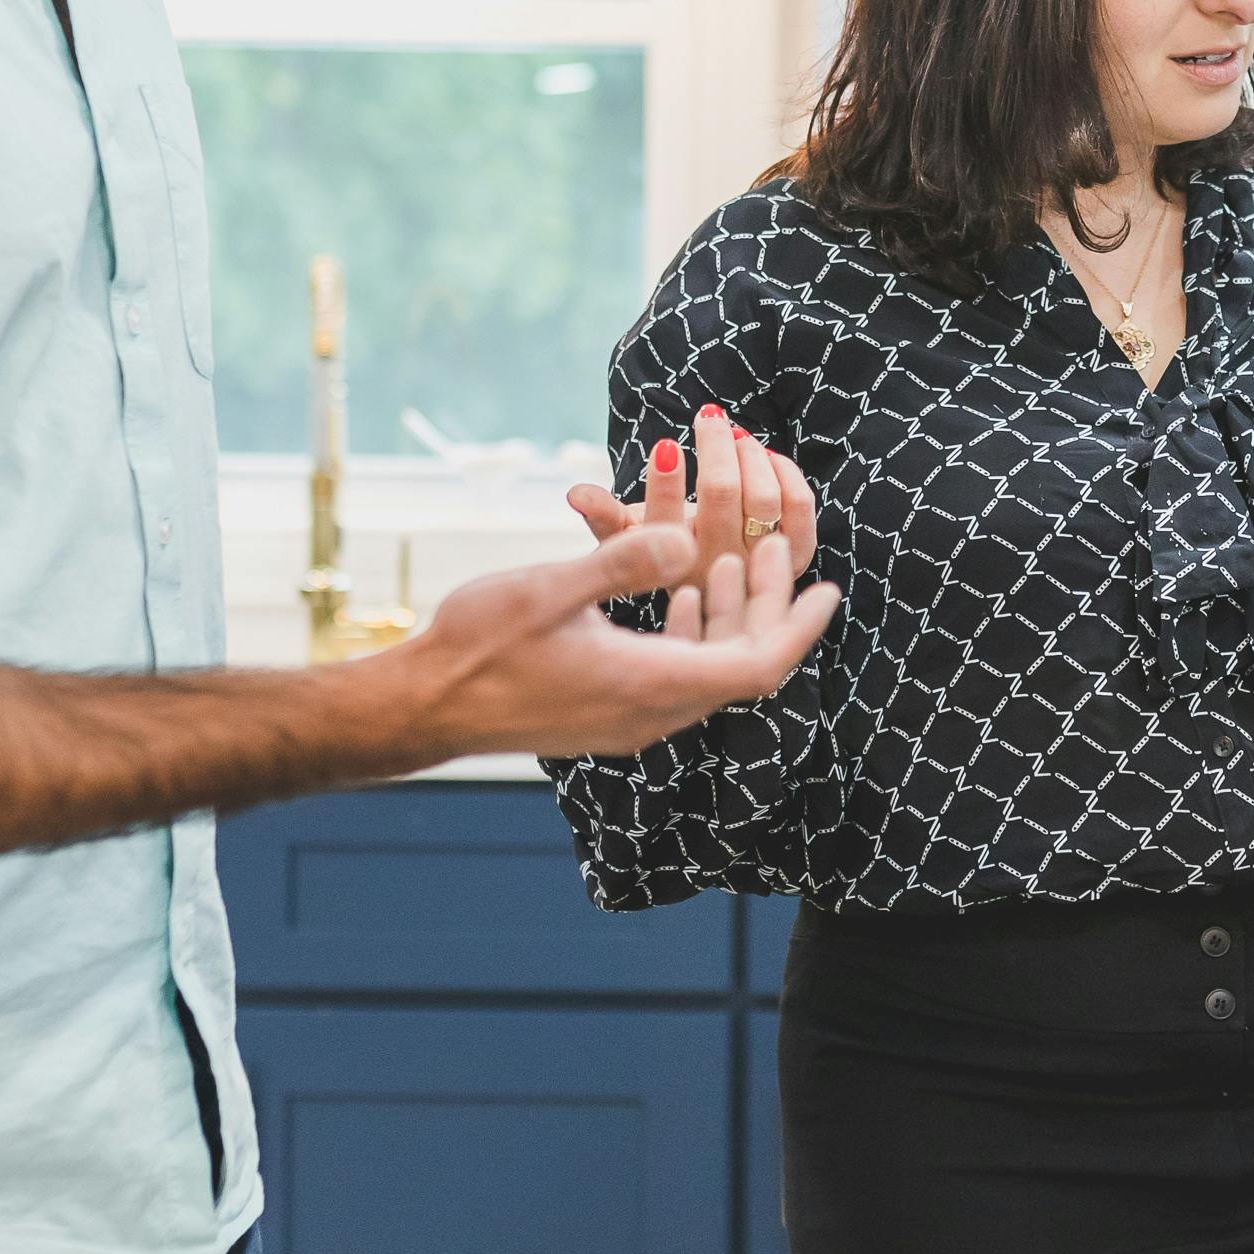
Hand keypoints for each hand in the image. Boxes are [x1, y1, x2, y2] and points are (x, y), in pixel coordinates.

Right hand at [379, 508, 837, 760]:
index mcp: (652, 686)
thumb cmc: (478, 646)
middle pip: (739, 665)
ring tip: (736, 555)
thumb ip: (623, 562)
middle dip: (766, 606)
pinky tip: (680, 589)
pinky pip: (674, 673)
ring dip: (727, 614)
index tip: (829, 587)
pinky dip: (691, 630)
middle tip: (774, 548)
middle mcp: (652, 712)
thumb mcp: (551, 590)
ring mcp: (629, 718)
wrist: (425, 705)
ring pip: (706, 667)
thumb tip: (684, 536)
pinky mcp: (607, 712)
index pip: (758, 665)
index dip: (799, 626)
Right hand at [563, 403, 821, 631]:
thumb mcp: (622, 539)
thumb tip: (576, 493)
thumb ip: (603, 517)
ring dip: (749, 455)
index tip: (666, 445)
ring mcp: (756, 567)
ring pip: (762, 498)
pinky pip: (798, 508)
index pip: (664, 523)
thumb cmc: (658, 550)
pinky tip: (767, 457)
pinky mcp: (793, 558)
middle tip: (709, 416)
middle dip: (715, 445)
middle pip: (721, 494)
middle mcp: (714, 571)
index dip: (665, 482)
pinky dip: (786, 473)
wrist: (711, 587)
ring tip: (735, 435)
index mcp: (667, 568)